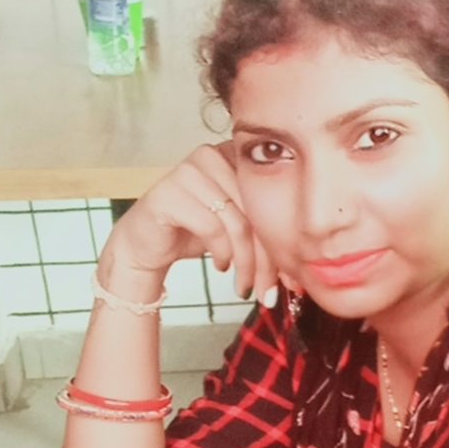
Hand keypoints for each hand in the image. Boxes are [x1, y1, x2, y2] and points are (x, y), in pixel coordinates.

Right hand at [102, 143, 278, 300]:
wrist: (146, 245)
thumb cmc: (195, 234)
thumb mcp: (239, 229)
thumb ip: (267, 233)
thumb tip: (301, 269)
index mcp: (234, 155)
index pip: (272, 199)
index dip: (283, 243)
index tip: (290, 280)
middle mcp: (212, 154)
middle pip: (257, 211)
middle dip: (266, 260)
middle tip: (268, 293)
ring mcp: (189, 170)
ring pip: (237, 222)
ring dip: (244, 263)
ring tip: (242, 285)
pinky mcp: (169, 191)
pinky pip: (211, 226)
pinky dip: (220, 252)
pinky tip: (219, 265)